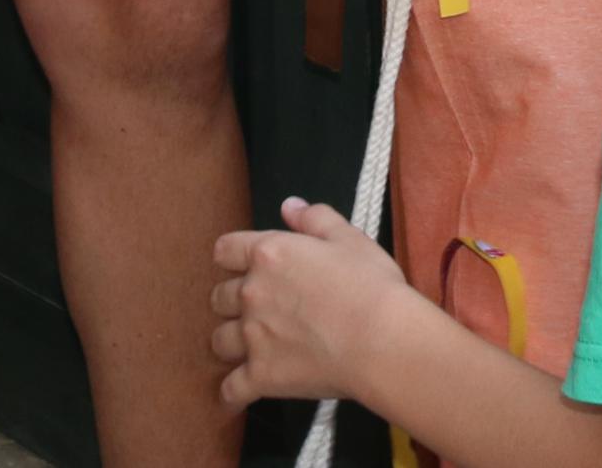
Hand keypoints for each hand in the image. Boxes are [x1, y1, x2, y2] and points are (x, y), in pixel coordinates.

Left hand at [209, 197, 425, 410]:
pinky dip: (232, 393)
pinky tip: (235, 395)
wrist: (382, 340)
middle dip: (231, 302)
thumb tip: (289, 206)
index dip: (232, 258)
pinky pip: (232, 389)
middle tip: (254, 309)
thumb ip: (315, 218)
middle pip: (219, 297)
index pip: (225, 250)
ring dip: (230, 343)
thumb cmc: (371, 285)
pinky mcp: (262, 376)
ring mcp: (254, 337)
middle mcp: (252, 293)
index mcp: (268, 254)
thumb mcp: (348, 238)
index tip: (243, 266)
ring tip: (246, 347)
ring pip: (219, 341)